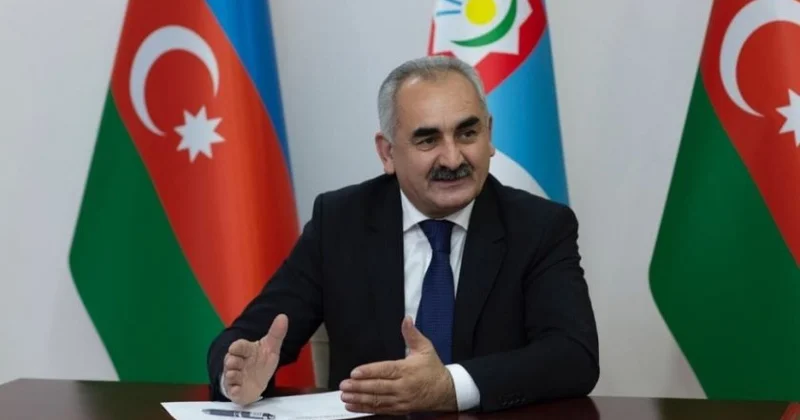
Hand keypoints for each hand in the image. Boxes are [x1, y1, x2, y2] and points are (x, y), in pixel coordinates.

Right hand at [223, 314, 287, 404]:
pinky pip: (232, 391)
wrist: (257, 382)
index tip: (234, 348)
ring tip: (235, 374)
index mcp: (245, 351)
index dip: (237, 347)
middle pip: (230, 360)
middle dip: (232, 361)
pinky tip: (236, 389)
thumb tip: (283, 316)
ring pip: (230, 375)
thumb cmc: (261, 362)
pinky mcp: (236, 390)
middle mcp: (237, 363)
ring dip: (232, 375)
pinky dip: (234, 390)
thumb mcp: (270, 348)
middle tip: (235, 362)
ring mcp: (235, 377)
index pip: (239, 346)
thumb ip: (276, 334)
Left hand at [339, 316, 457, 413]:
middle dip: (359, 387)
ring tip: (345, 396)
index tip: (355, 372)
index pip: (386, 370)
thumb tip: (406, 319)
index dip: (369, 372)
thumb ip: (412, 334)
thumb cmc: (433, 369)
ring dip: (359, 399)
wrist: (446, 391)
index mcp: (407, 370)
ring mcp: (401, 400)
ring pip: (377, 400)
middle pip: (378, 387)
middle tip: (344, 385)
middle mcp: (403, 386)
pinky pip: (380, 410)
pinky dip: (365, 408)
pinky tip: (352, 406)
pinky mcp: (399, 409)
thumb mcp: (425, 348)